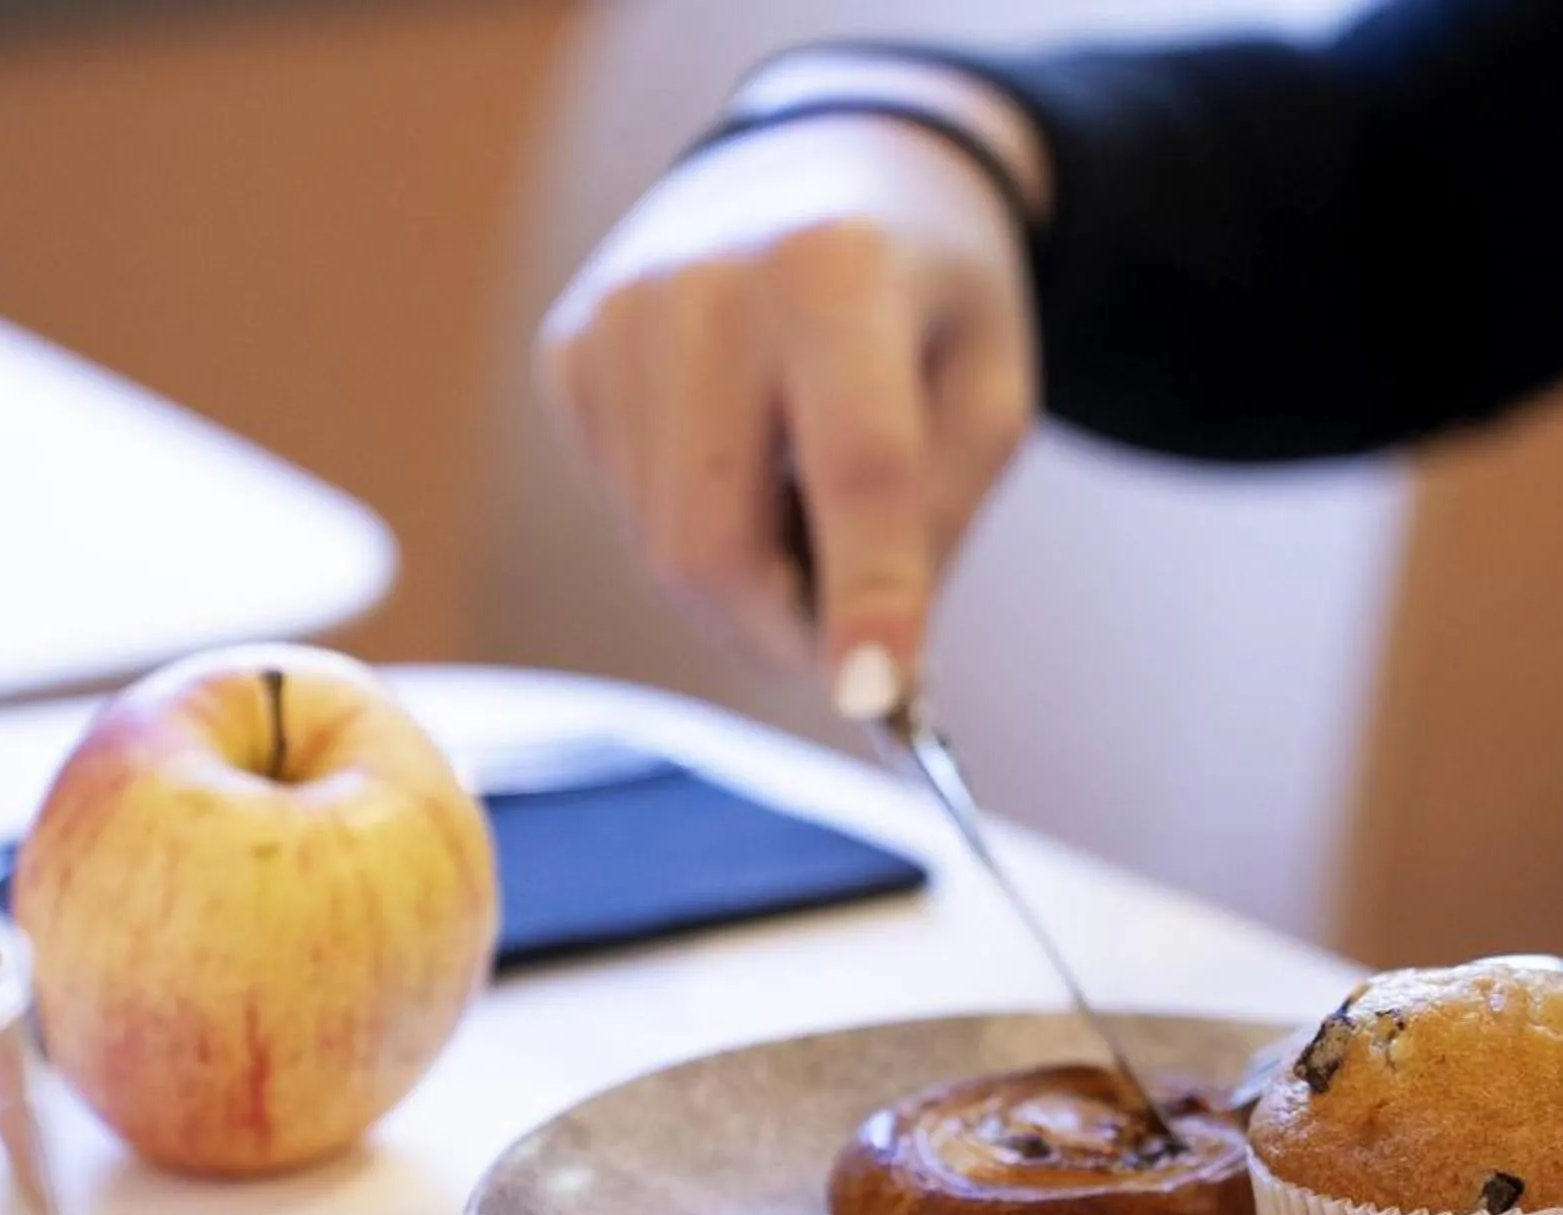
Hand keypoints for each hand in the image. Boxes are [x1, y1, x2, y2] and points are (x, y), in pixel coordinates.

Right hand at [536, 109, 1037, 706]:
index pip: (853, 464)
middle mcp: (702, 282)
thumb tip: (864, 665)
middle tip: (847, 656)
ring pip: (659, 547)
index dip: (868, 596)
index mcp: (834, 268)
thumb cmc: (923, 295)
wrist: (821, 166)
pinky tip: (740, 461)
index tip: (878, 699)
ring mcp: (616, 316)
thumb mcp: (989, 388)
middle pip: (713, 541)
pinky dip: (694, 525)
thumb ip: (938, 518)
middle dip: (782, 632)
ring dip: (744, 587)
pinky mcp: (572, 353)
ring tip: (804, 516)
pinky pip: (626, 507)